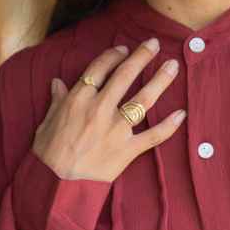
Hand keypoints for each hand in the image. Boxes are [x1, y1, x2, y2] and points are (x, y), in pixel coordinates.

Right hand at [31, 38, 185, 182]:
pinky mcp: (127, 150)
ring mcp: (116, 129)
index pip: (100, 68)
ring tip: (173, 66)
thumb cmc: (48, 153)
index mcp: (78, 99)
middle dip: (142, 56)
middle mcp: (99, 109)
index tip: (124, 49)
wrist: (56, 184)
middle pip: (125, 75)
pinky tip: (182, 114)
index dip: (113, 55)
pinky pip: (153, 135)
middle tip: (155, 44)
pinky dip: (169, 126)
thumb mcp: (47, 122)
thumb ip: (57, 100)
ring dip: (160, 80)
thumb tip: (58, 83)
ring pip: (143, 99)